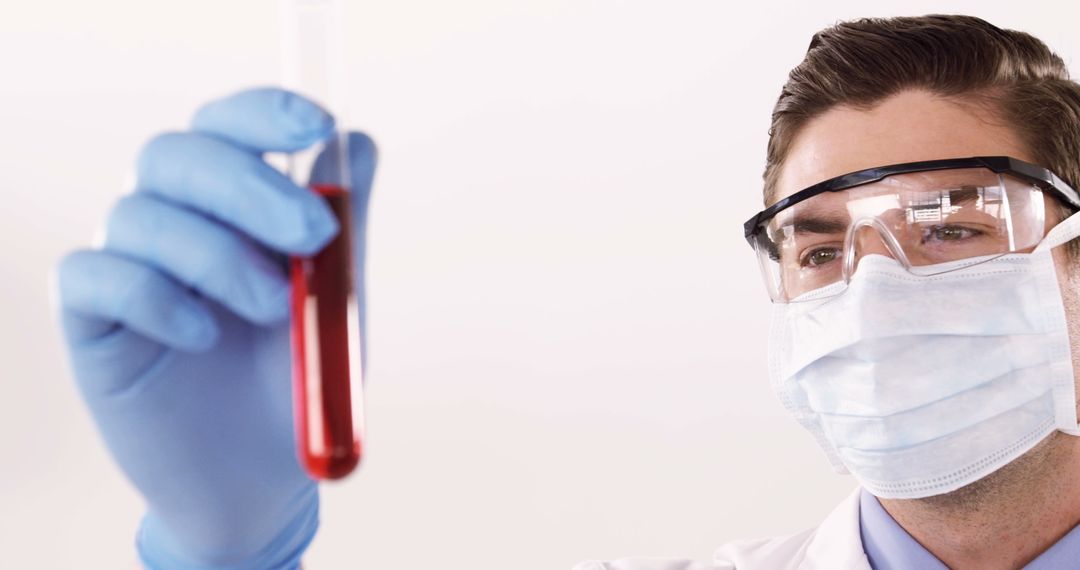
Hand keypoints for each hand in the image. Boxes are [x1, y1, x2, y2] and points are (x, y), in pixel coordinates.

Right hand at [54, 87, 375, 568]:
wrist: (259, 474)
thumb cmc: (296, 376)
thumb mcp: (334, 300)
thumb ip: (344, 226)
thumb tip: (359, 140)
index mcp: (231, 204)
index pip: (227, 126)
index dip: (263, 112)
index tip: (317, 124)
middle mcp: (171, 219)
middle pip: (176, 154)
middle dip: (251, 186)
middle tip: (312, 237)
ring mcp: (127, 265)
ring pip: (139, 214)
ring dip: (215, 255)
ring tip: (271, 310)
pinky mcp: (91, 320)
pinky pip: (94, 275)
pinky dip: (153, 296)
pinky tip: (201, 337)